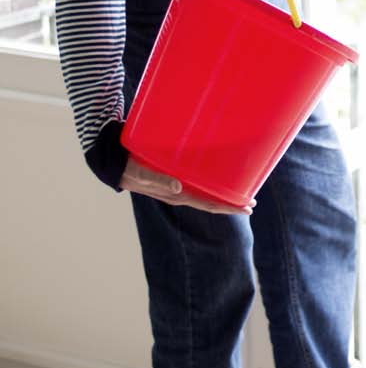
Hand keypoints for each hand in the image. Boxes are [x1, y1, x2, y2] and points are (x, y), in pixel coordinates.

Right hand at [119, 155, 253, 215]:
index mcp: (174, 195)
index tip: (248, 208)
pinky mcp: (173, 176)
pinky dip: (211, 183)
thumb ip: (158, 180)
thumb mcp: (140, 173)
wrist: (111, 159)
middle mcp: (179, 192)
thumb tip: (178, 187)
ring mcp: (177, 186)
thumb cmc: (127, 166)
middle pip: (210, 202)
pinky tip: (218, 179)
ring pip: (205, 193)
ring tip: (241, 193)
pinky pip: (197, 183)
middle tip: (253, 203)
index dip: (229, 207)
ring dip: (223, 195)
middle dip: (231, 204)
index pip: (208, 204)